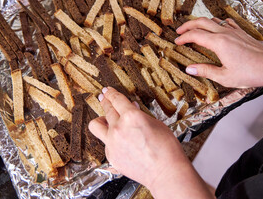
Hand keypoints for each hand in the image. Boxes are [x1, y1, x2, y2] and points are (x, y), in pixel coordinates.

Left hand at [89, 87, 212, 198]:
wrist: (166, 172)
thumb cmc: (166, 149)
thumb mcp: (156, 124)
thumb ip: (139, 115)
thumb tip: (131, 109)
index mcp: (132, 116)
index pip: (117, 100)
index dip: (111, 93)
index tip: (107, 90)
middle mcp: (118, 128)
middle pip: (106, 109)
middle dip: (105, 101)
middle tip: (104, 98)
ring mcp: (112, 143)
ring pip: (96, 125)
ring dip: (100, 119)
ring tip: (105, 120)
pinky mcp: (110, 156)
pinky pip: (105, 143)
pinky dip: (111, 139)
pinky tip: (120, 141)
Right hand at [175, 17, 262, 87]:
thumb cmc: (250, 73)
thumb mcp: (224, 77)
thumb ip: (205, 71)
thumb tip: (189, 69)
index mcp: (218, 43)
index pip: (195, 35)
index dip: (183, 37)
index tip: (177, 41)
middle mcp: (225, 34)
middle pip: (201, 22)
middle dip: (188, 25)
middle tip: (179, 30)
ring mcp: (234, 31)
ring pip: (213, 20)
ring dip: (201, 23)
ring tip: (194, 29)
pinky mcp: (241, 33)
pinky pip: (225, 23)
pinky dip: (216, 23)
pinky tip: (216, 28)